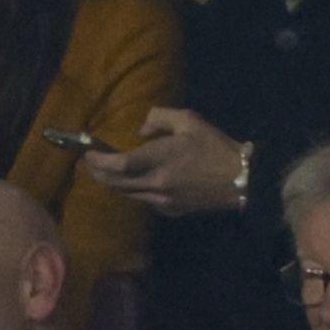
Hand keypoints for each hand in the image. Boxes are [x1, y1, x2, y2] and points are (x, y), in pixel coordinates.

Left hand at [80, 107, 245, 216]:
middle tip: (87, 163)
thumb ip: (159, 119)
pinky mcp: (171, 210)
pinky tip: (132, 181)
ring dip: (113, 183)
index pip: (119, 165)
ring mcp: (162, 201)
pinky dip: (132, 190)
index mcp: (160, 160)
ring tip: (104, 171)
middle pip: (116, 184)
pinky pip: (143, 200)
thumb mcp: (189, 120)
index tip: (87, 153)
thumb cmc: (215, 146)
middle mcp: (156, 184)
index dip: (99, 161)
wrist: (242, 179)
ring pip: (127, 194)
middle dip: (98, 174)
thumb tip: (140, 131)